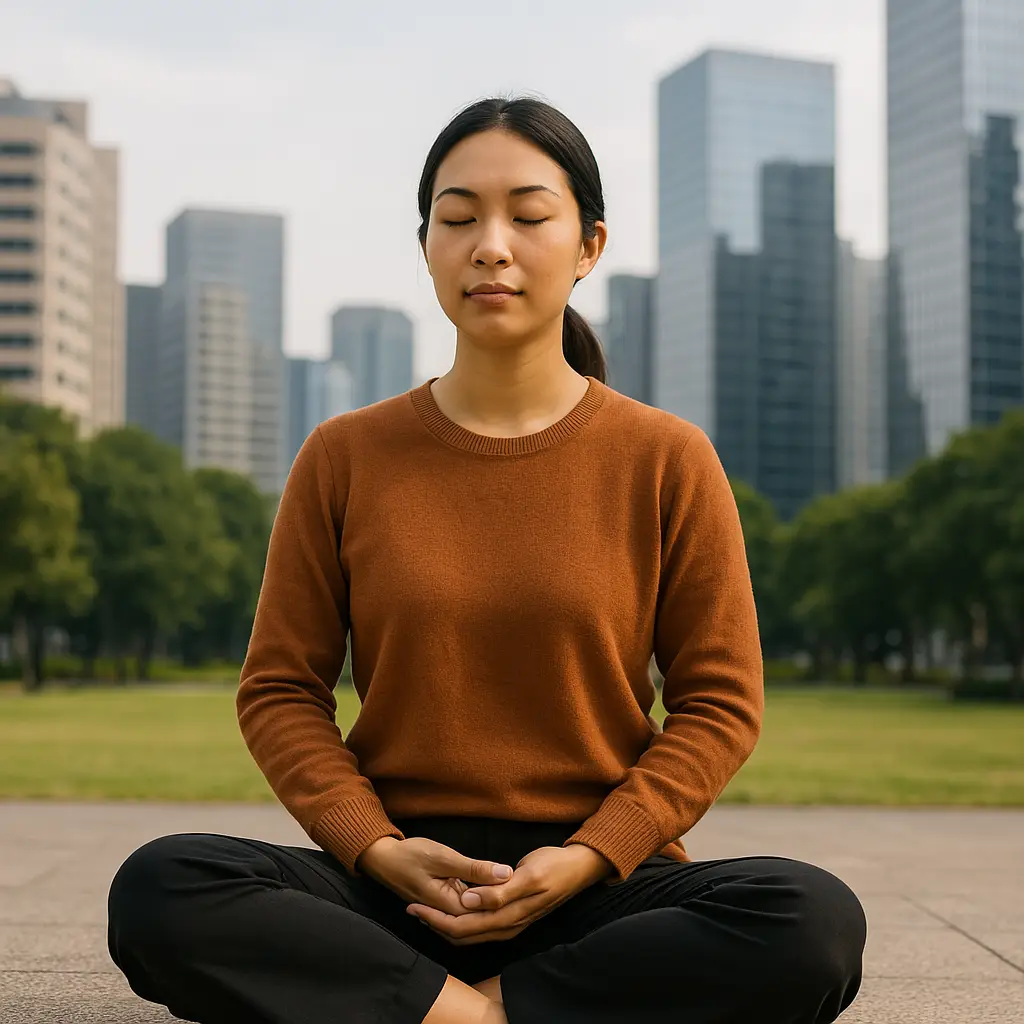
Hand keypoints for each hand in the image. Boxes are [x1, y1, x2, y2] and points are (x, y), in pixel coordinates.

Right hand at [356, 836, 514, 918]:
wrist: (383, 859)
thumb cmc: (411, 855)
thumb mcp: (444, 857)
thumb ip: (475, 868)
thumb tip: (506, 873)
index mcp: (449, 906)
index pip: (486, 913)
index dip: (507, 901)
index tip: (526, 885)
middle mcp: (447, 914)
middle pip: (482, 919)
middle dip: (504, 907)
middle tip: (525, 890)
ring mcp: (444, 909)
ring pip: (475, 915)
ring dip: (494, 906)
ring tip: (516, 892)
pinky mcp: (444, 901)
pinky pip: (467, 908)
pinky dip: (482, 901)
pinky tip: (497, 891)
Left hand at [406, 843, 612, 945]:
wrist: (578, 869)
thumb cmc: (553, 867)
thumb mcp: (528, 875)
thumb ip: (498, 891)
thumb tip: (469, 901)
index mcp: (508, 917)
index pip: (462, 926)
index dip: (436, 919)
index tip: (414, 904)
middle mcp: (507, 926)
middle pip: (462, 934)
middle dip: (435, 923)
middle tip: (412, 907)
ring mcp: (511, 924)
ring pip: (470, 933)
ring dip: (446, 923)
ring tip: (425, 909)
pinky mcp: (513, 917)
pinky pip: (480, 926)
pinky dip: (462, 920)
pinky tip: (453, 907)